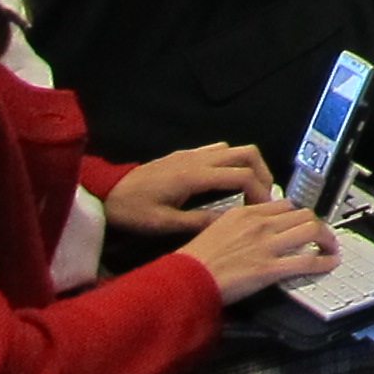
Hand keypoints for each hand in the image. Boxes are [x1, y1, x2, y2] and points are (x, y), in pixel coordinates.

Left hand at [105, 144, 273, 237]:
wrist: (107, 191)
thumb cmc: (134, 211)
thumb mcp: (163, 224)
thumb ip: (199, 222)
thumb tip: (231, 223)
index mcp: (195, 176)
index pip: (241, 176)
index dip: (260, 191)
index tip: (266, 209)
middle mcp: (199, 158)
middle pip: (247, 154)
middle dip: (263, 173)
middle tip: (265, 197)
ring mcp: (193, 153)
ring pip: (236, 149)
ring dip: (251, 166)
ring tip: (251, 190)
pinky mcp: (187, 153)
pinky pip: (220, 150)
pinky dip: (234, 162)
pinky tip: (227, 181)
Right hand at [179, 200, 339, 305]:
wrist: (185, 280)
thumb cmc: (193, 260)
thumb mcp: (214, 229)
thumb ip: (236, 225)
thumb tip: (249, 228)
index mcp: (245, 213)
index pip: (284, 205)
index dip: (297, 214)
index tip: (302, 222)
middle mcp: (260, 225)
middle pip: (303, 214)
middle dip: (317, 223)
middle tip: (320, 234)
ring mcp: (267, 246)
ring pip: (311, 230)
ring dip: (326, 238)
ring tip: (330, 246)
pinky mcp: (269, 269)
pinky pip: (306, 261)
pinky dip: (323, 261)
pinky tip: (329, 263)